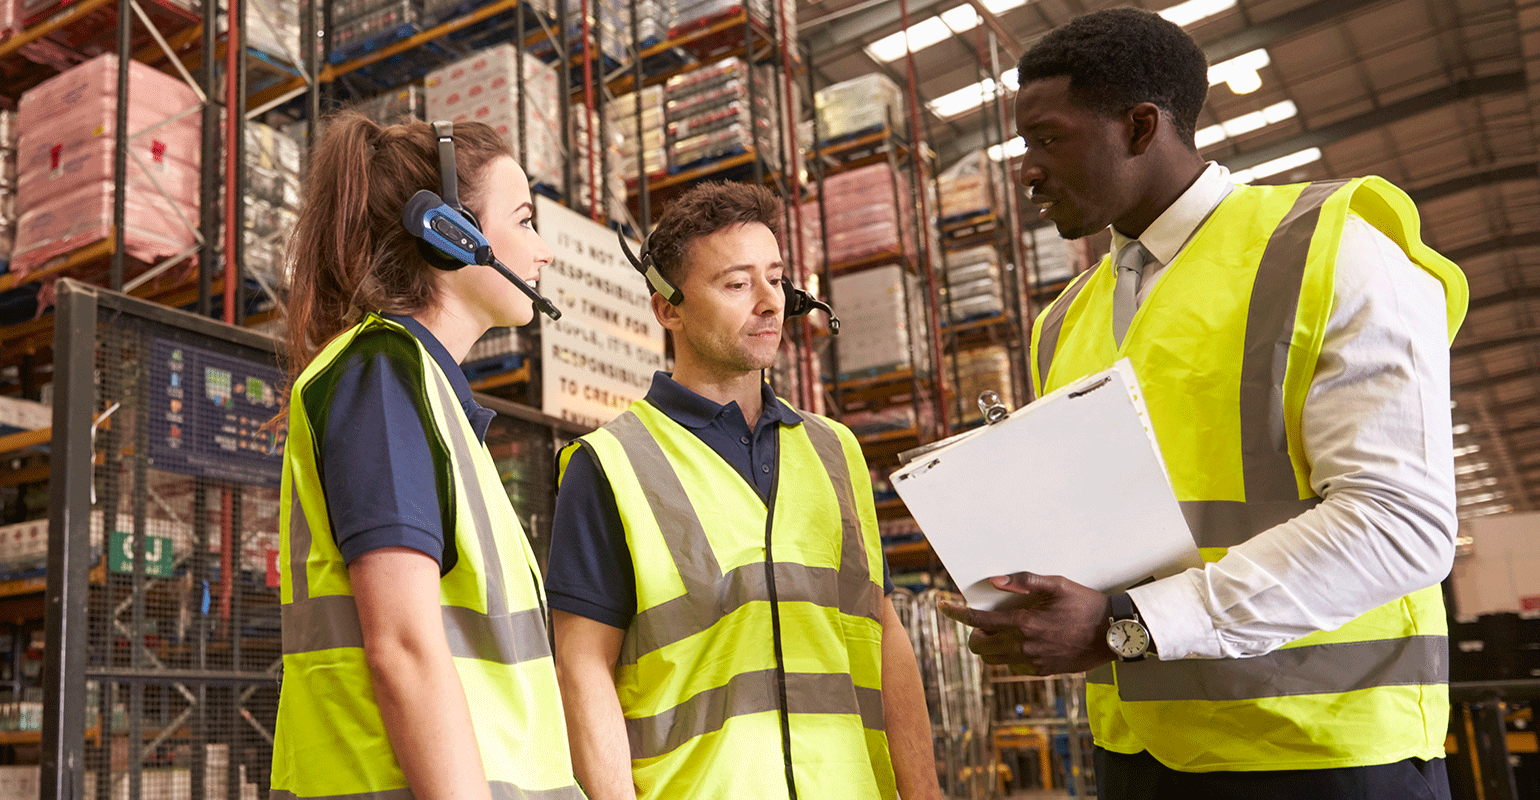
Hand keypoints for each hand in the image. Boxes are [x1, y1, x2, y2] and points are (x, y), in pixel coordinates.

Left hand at [938, 572, 1114, 675]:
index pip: (978, 620)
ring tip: (1001, 631)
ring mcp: (1033, 662)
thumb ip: (1025, 581)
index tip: (942, 604)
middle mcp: (1024, 646)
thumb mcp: (1059, 585)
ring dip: (990, 646)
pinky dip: (1009, 655)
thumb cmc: (1087, 605)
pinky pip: (1013, 667)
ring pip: (993, 660)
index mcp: (1025, 623)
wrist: (1113, 635)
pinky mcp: (1042, 672)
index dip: (955, 612)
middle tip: (984, 620)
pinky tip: (1022, 641)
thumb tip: (995, 581)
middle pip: (978, 646)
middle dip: (973, 633)